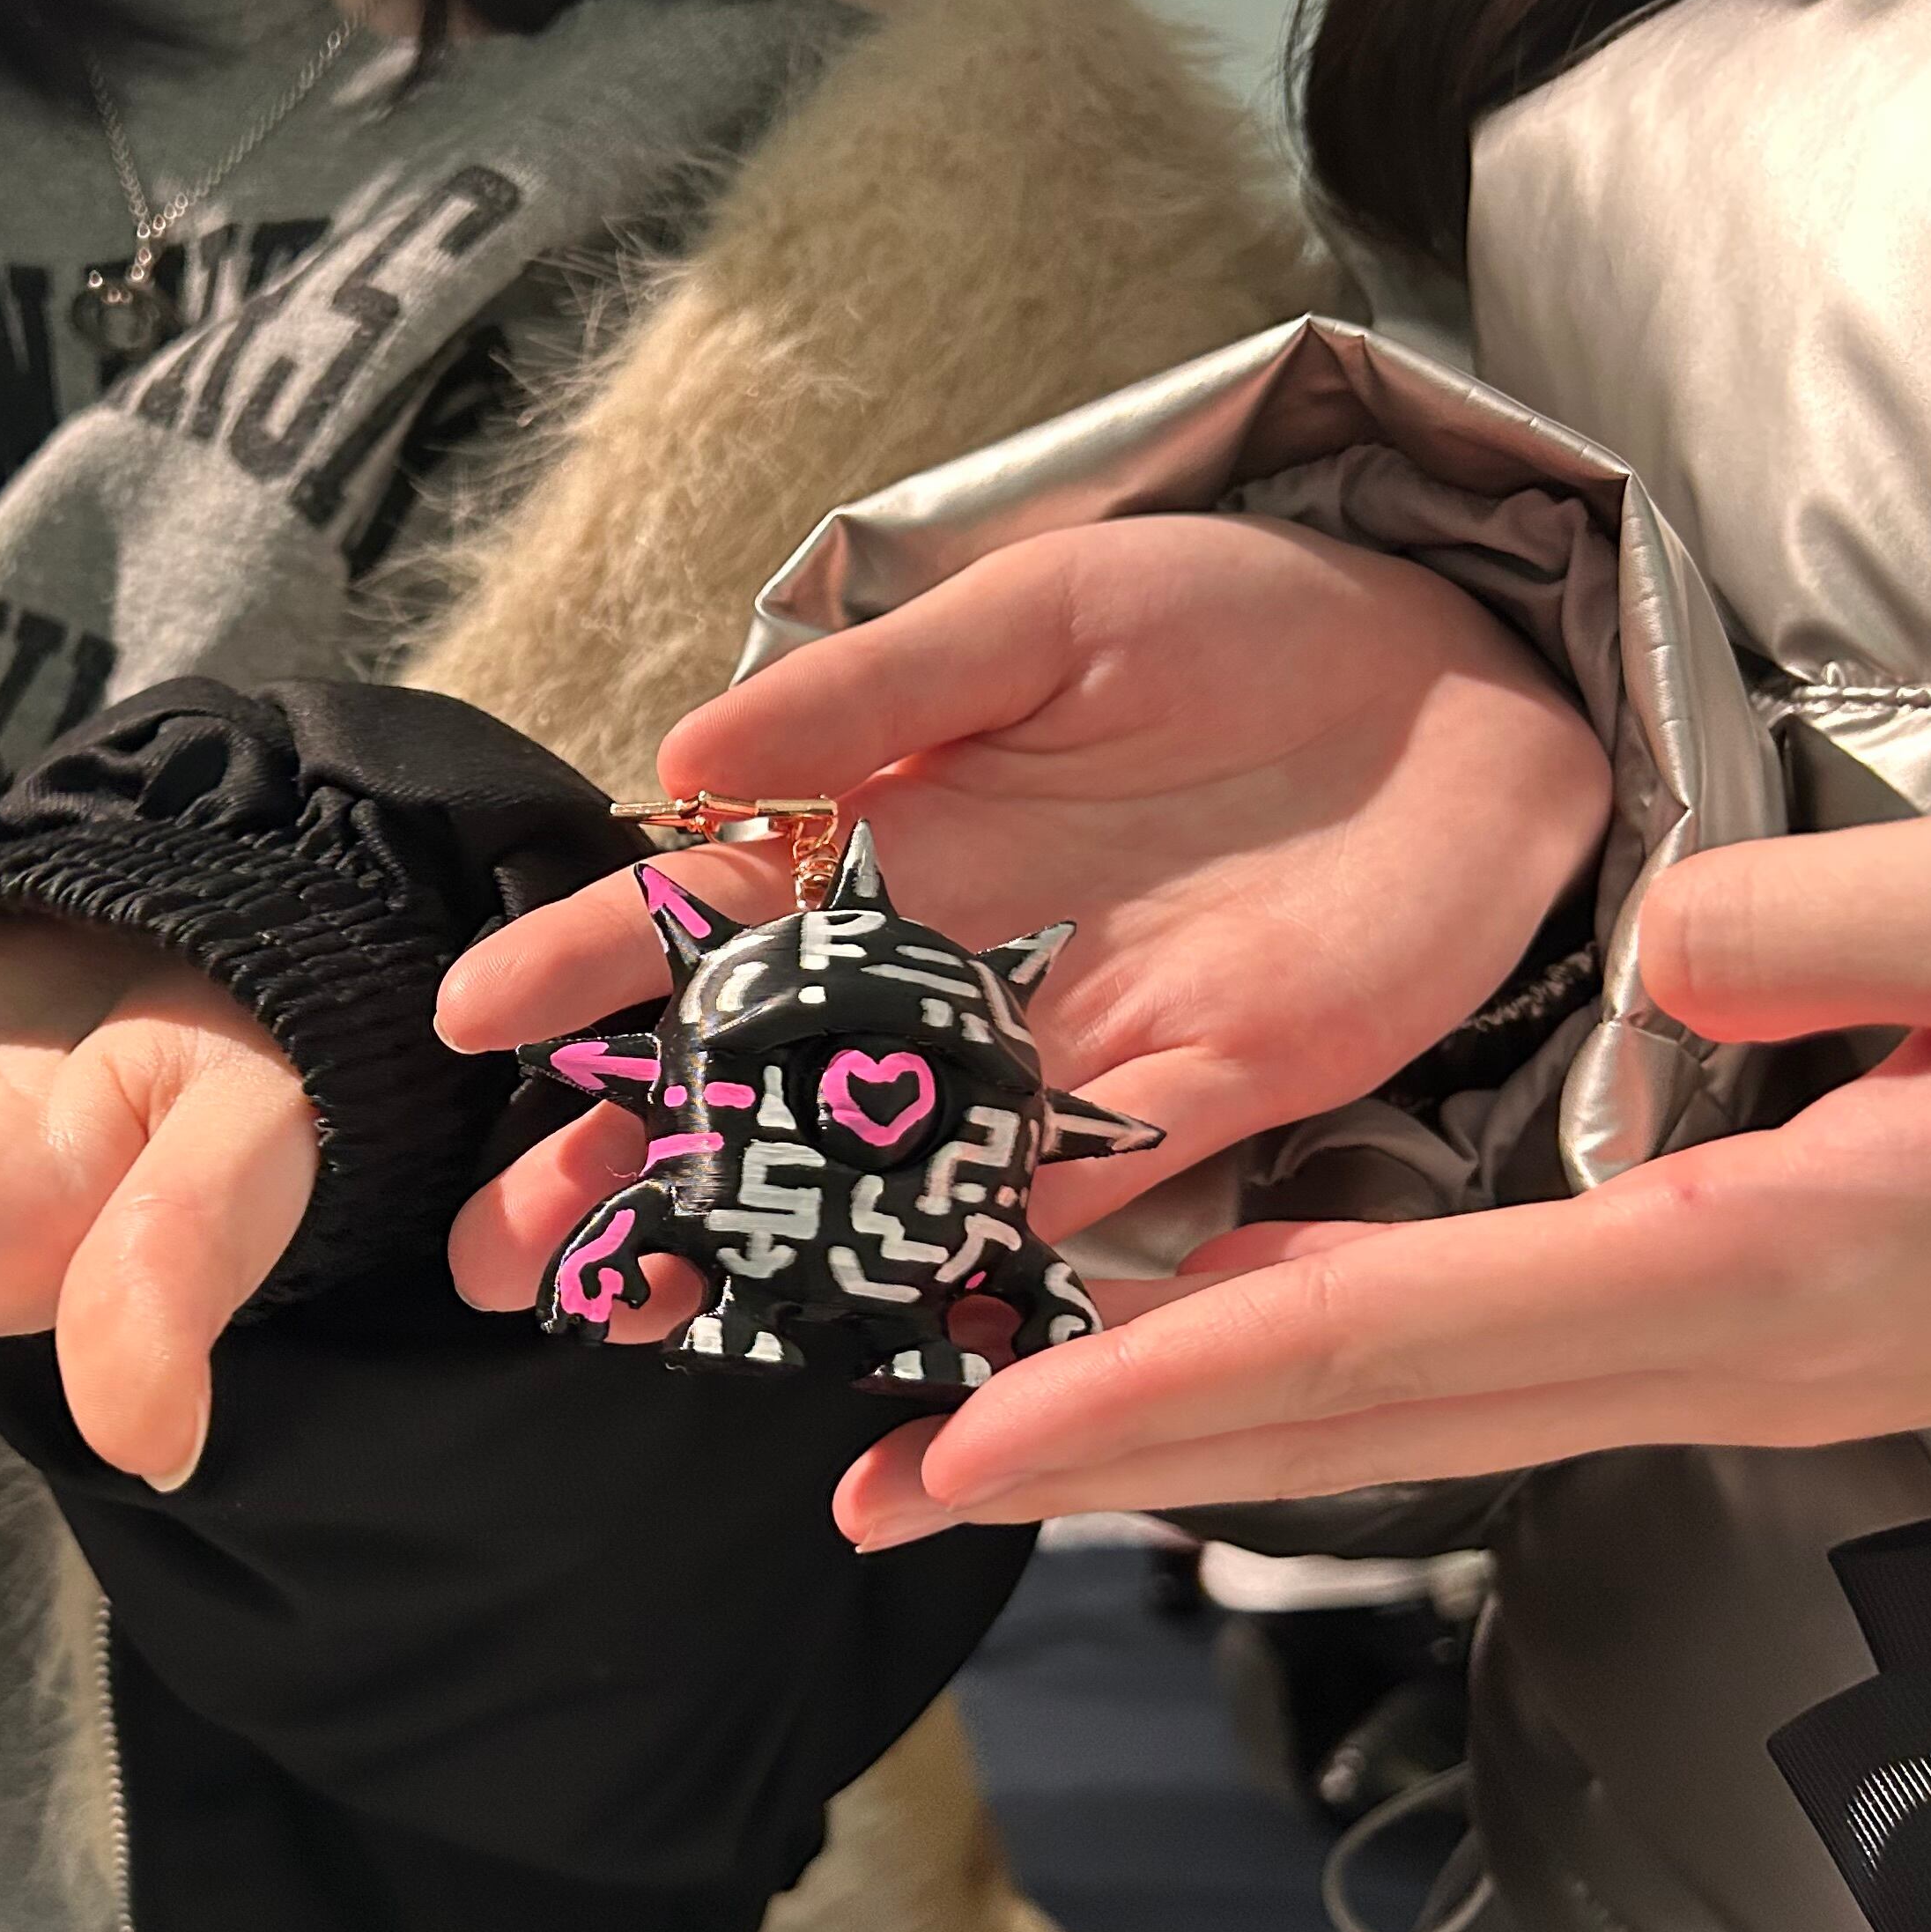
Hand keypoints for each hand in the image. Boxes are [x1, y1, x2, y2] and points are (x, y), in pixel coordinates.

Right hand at [437, 512, 1611, 1335]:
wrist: (1462, 683)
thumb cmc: (1231, 623)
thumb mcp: (1037, 613)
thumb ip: (873, 686)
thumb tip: (689, 755)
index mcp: (887, 842)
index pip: (697, 919)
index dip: (580, 970)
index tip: (468, 1020)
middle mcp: (942, 971)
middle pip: (748, 1089)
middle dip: (617, 1170)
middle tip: (501, 1252)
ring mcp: (1053, 1054)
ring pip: (867, 1176)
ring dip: (748, 1251)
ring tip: (626, 1317)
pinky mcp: (1186, 1108)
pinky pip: (1058, 1207)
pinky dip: (970, 1266)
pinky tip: (867, 1318)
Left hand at [846, 793, 1930, 1538]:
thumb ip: (1821, 937)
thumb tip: (1653, 956)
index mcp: (1757, 1278)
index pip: (1377, 1347)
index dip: (1151, 1398)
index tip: (961, 1441)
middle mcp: (1708, 1354)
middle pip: (1337, 1427)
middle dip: (1091, 1465)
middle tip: (873, 1494)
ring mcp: (1723, 1359)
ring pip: (1388, 1417)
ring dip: (1170, 1435)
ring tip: (973, 1442)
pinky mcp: (1743, 1319)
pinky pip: (1466, 1367)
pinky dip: (1303, 1375)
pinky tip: (1207, 1360)